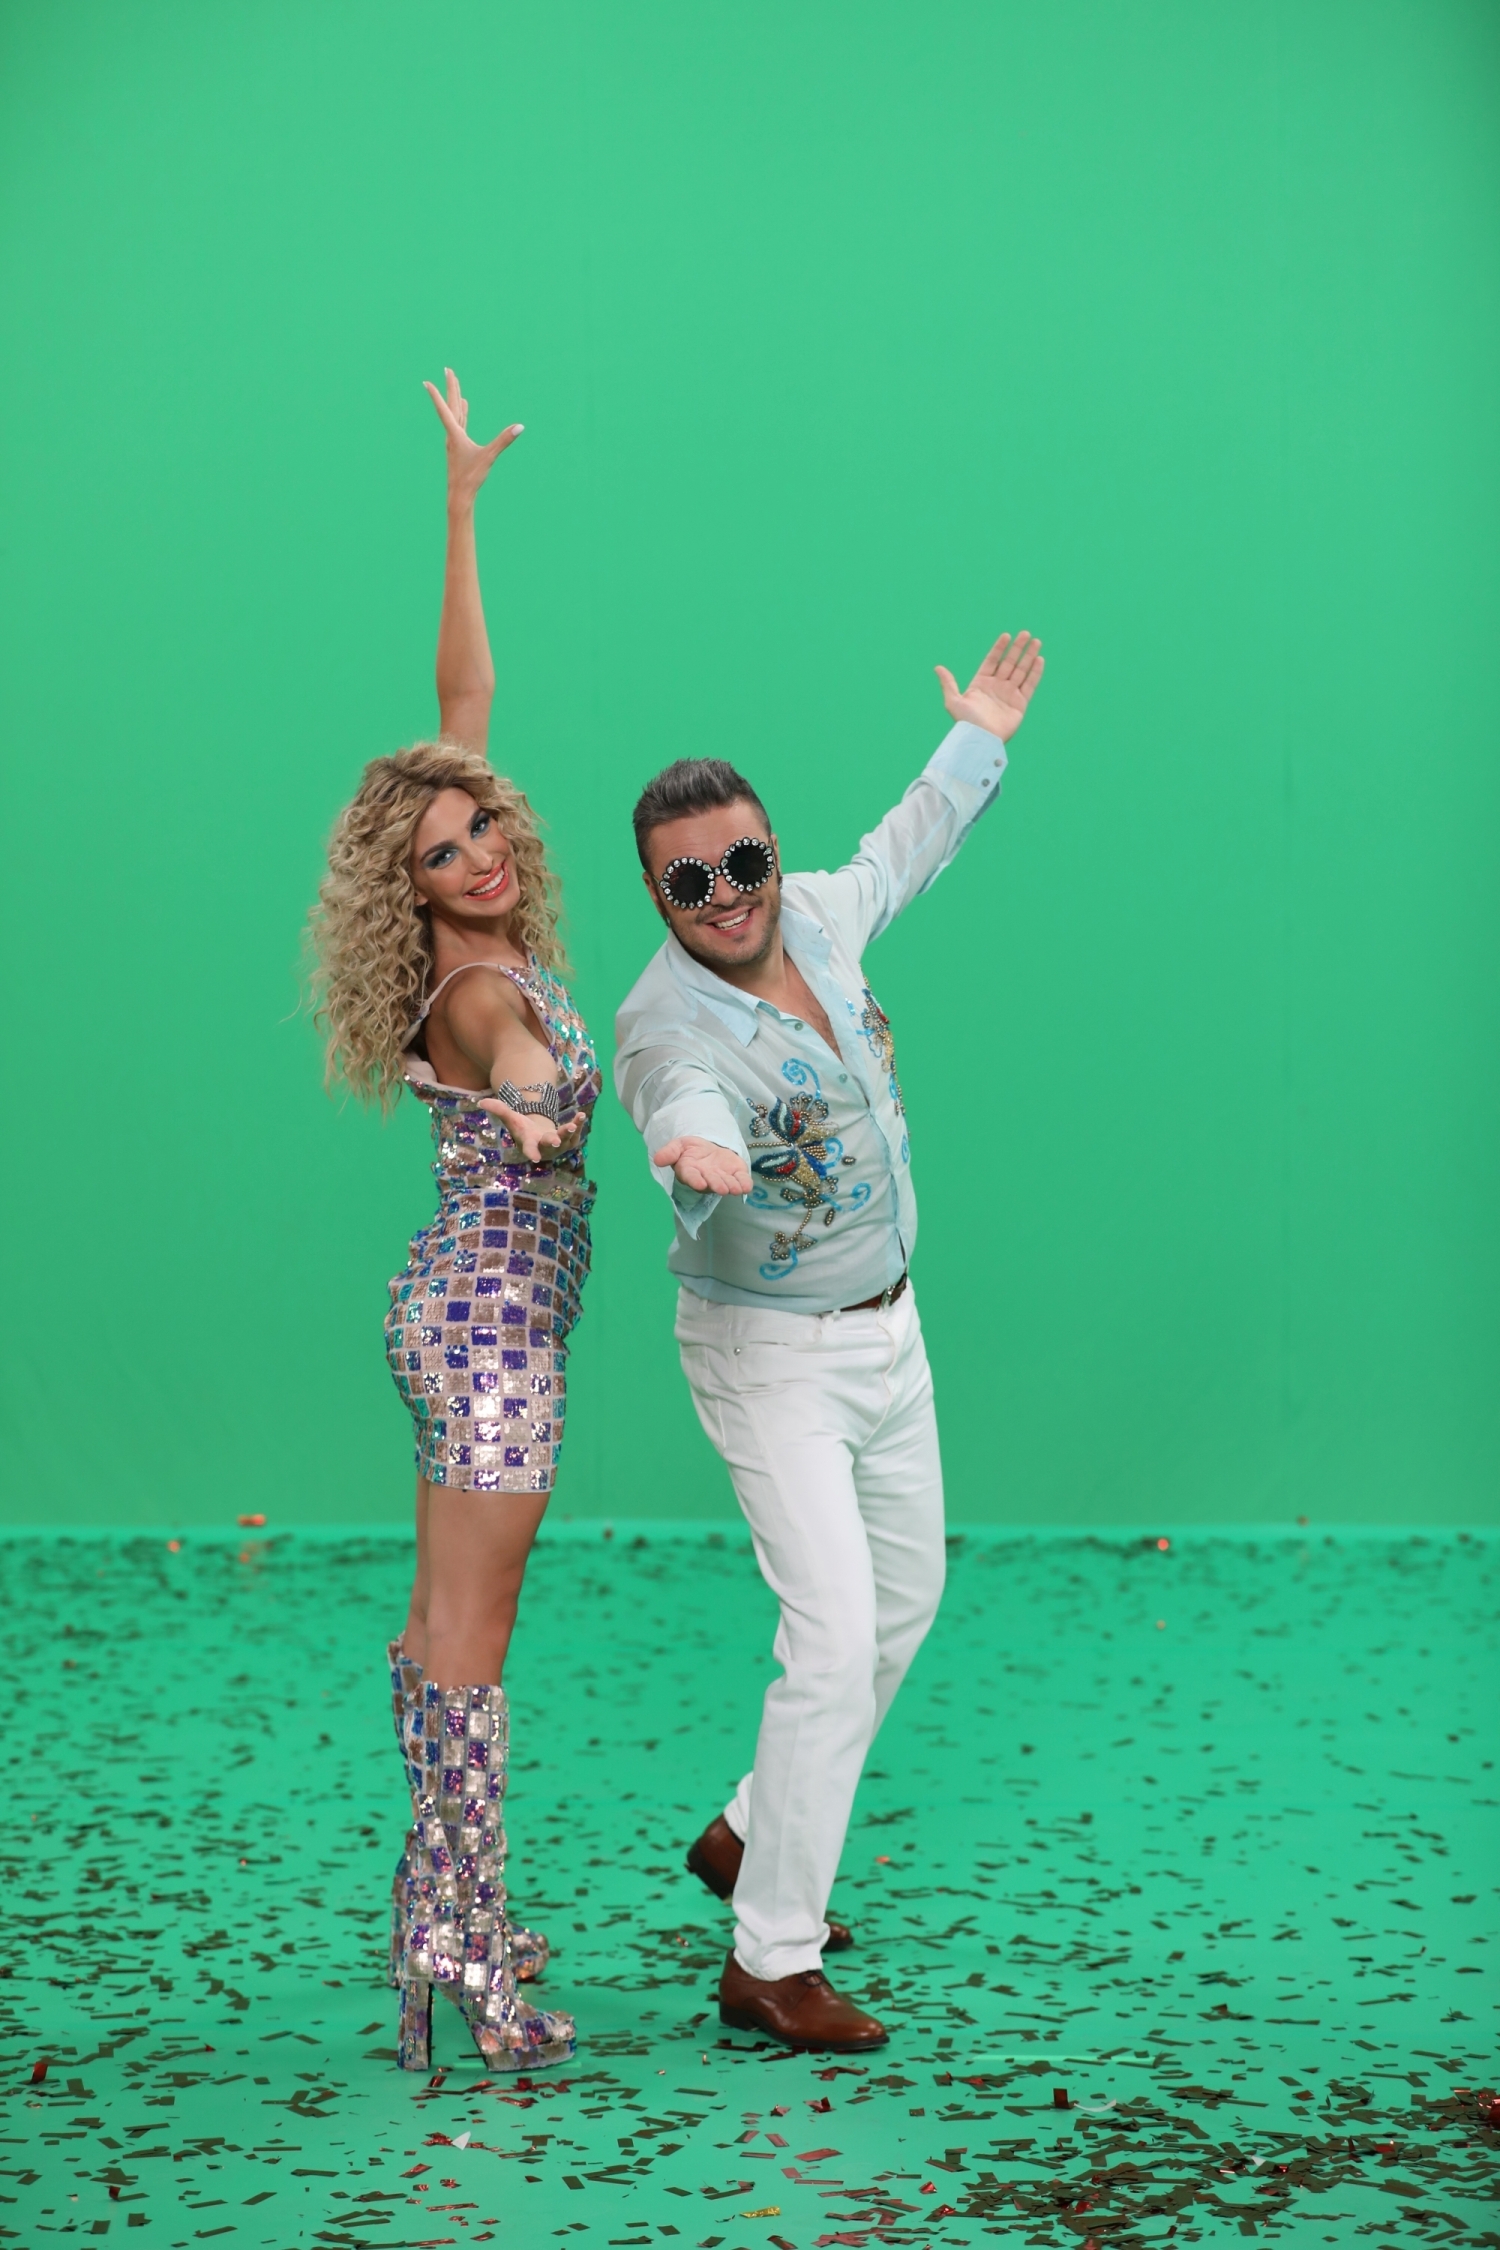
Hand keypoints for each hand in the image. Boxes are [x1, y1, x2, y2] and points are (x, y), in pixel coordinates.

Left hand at [424, 366, 521, 505]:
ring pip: (455, 414)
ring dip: (455, 398)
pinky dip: (462, 413)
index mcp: (455, 435)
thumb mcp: (489, 457)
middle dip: (450, 388)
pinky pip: (459, 424)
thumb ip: (504, 440)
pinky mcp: (459, 446)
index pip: (445, 409)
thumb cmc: (471, 477)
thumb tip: (520, 427)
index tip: (427, 381)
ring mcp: (454, 441)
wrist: (460, 495)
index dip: (436, 395)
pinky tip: (464, 408)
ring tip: (455, 385)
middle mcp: (452, 435)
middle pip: (451, 406)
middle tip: (447, 370)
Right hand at [477, 1100, 586, 1165]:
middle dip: (552, 1141)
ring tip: (575, 1122)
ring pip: (566, 1139)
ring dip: (570, 1130)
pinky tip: (581, 1115)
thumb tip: (481, 1102)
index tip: (535, 1158)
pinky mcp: (570, 1141)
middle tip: (555, 1140)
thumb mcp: (511, 1118)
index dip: (531, 1153)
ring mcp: (559, 1146)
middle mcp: (545, 1148)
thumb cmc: (524, 1129)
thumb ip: (498, 1110)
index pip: (529, 1149)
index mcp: (529, 1143)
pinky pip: (576, 1134)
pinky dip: (579, 1124)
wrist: (540, 1138)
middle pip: (549, 1144)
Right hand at [652, 1136, 752, 1196]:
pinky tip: (747, 1186)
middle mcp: (706, 1178)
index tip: (699, 1184)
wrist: (709, 1147)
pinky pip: (741, 1181)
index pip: (691, 1177)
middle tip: (721, 1189)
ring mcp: (722, 1178)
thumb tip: (656, 1159)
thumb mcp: (678, 1146)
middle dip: (716, 1185)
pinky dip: (745, 1184)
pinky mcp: (736, 1175)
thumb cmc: (691, 1150)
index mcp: (689, 1171)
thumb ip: (669, 1152)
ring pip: (727, 1184)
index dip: (695, 1181)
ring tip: (736, 1189)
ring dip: (732, 1187)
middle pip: (711, 1183)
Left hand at [935, 629, 1044, 740]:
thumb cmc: (966, 722)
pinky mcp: (1020, 704)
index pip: (992, 661)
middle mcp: (996, 687)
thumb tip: (938, 667)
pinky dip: (1035, 672)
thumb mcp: (953, 701)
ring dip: (1029, 656)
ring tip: (1036, 641)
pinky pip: (1029, 685)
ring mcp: (1009, 695)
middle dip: (1017, 648)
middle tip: (1025, 633)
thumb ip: (948, 683)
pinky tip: (1039, 659)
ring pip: (1021, 671)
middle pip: (1009, 663)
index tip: (1006, 636)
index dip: (999, 648)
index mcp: (981, 684)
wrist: (981, 740)